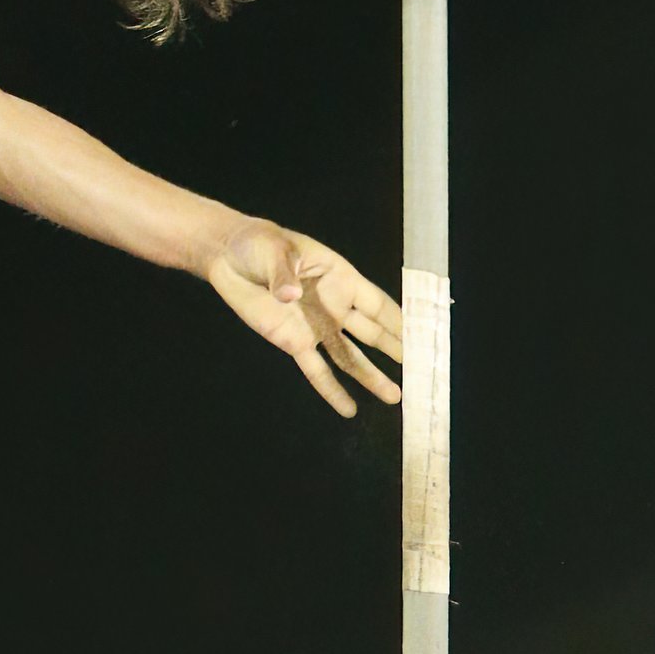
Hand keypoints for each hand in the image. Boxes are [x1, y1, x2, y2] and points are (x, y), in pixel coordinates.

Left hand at [206, 221, 404, 417]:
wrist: (228, 258)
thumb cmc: (258, 243)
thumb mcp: (274, 250)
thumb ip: (284, 274)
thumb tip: (289, 296)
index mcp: (339, 278)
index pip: (377, 304)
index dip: (401, 320)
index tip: (426, 337)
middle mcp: (334, 306)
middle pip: (372, 333)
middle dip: (396, 350)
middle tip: (422, 370)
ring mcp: (315, 326)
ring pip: (350, 356)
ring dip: (370, 376)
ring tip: (394, 397)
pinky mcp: (293, 342)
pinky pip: (316, 370)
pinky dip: (331, 390)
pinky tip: (348, 410)